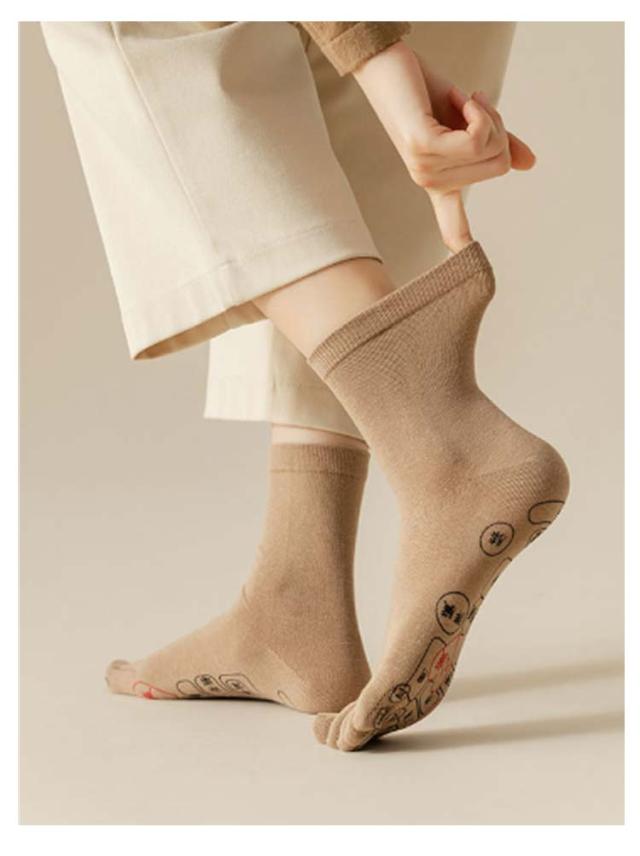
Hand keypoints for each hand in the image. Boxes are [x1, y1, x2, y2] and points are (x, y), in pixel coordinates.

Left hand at [353, 41, 535, 251]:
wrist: (388, 64)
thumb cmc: (425, 91)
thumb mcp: (468, 118)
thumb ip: (497, 140)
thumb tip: (528, 163)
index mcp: (440, 182)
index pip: (453, 227)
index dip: (464, 247)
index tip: (467, 269)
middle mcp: (431, 182)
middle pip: (500, 164)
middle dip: (499, 128)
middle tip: (473, 105)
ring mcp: (426, 169)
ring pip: (491, 150)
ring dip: (488, 115)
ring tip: (464, 99)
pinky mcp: (425, 149)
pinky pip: (477, 139)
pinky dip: (479, 111)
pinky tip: (462, 96)